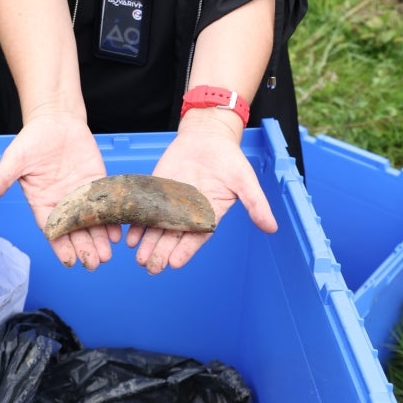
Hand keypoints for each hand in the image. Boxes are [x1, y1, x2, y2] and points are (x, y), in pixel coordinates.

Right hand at [0, 112, 120, 269]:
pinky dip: (111, 219)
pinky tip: (118, 232)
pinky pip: (105, 205)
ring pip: (91, 223)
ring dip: (99, 240)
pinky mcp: (97, 183)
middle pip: (75, 232)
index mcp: (42, 202)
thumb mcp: (14, 160)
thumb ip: (0, 180)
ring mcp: (82, 195)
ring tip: (107, 256)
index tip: (69, 261)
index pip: (52, 230)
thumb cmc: (32, 139)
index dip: (61, 246)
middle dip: (84, 248)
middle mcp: (63, 203)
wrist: (56, 119)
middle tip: (94, 264)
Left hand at [126, 111, 276, 273]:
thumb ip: (256, 204)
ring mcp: (172, 202)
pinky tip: (131, 236)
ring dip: (148, 243)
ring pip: (158, 227)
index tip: (174, 263)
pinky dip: (139, 223)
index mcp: (210, 214)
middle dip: (162, 252)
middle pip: (174, 237)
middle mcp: (189, 213)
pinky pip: (148, 209)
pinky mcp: (158, 190)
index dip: (185, 250)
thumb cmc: (230, 159)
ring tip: (140, 258)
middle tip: (151, 267)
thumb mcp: (246, 181)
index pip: (196, 238)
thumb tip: (272, 227)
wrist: (208, 136)